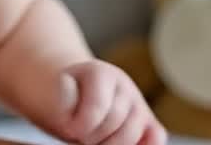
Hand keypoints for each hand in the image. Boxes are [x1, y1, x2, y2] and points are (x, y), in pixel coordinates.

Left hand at [46, 59, 166, 144]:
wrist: (72, 97)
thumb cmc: (61, 101)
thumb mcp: (54, 97)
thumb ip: (63, 102)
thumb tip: (71, 109)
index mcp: (99, 72)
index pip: (97, 107)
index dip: (79, 127)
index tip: (69, 128)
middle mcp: (123, 84)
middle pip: (115, 122)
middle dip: (94, 136)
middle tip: (81, 137)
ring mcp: (138, 103)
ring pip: (134, 133)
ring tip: (95, 141)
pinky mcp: (148, 122)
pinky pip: (155, 137)